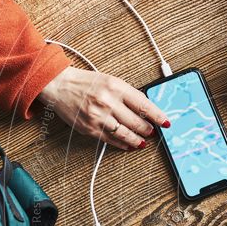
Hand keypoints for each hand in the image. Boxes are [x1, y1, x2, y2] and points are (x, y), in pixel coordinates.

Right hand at [37, 67, 169, 149]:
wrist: (60, 86)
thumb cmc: (87, 83)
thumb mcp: (111, 81)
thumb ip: (128, 94)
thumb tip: (147, 110)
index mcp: (116, 87)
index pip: (144, 105)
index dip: (158, 116)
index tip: (166, 123)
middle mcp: (108, 102)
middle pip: (137, 122)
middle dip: (148, 130)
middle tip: (152, 132)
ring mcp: (99, 117)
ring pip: (126, 134)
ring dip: (138, 140)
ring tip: (143, 141)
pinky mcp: (90, 129)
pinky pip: (111, 140)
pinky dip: (123, 144)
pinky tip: (129, 144)